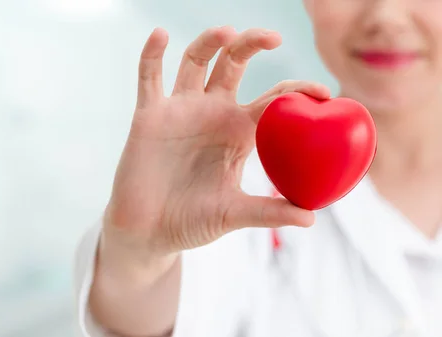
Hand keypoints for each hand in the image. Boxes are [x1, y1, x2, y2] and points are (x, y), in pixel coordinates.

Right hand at [102, 26, 329, 269]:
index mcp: (239, 132)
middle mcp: (212, 113)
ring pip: (195, 61)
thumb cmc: (192, 223)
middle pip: (234, 63)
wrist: (149, 231)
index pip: (273, 99)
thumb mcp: (233, 214)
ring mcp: (180, 110)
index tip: (323, 92)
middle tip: (273, 38)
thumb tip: (311, 219)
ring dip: (209, 41)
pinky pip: (149, 77)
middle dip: (252, 44)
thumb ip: (267, 212)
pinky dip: (152, 54)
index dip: (298, 90)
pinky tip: (160, 35)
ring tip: (225, 32)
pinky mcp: (149, 115)